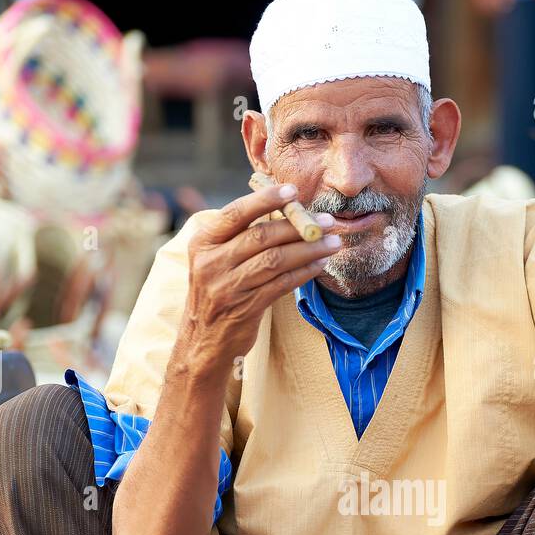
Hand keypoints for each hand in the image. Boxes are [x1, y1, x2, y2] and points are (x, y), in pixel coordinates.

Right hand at [182, 186, 338, 365]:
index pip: (236, 213)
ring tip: (332, 243)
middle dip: (298, 226)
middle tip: (326, 221)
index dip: (266, 199)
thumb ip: (239, 236)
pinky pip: (281, 285)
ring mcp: (227, 287)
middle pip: (261, 236)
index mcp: (203, 242)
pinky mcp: (244, 308)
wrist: (202, 342)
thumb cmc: (217, 293)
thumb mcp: (215, 260)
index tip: (293, 191)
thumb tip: (284, 210)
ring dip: (308, 249)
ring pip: (275, 260)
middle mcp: (211, 262)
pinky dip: (303, 273)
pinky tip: (319, 265)